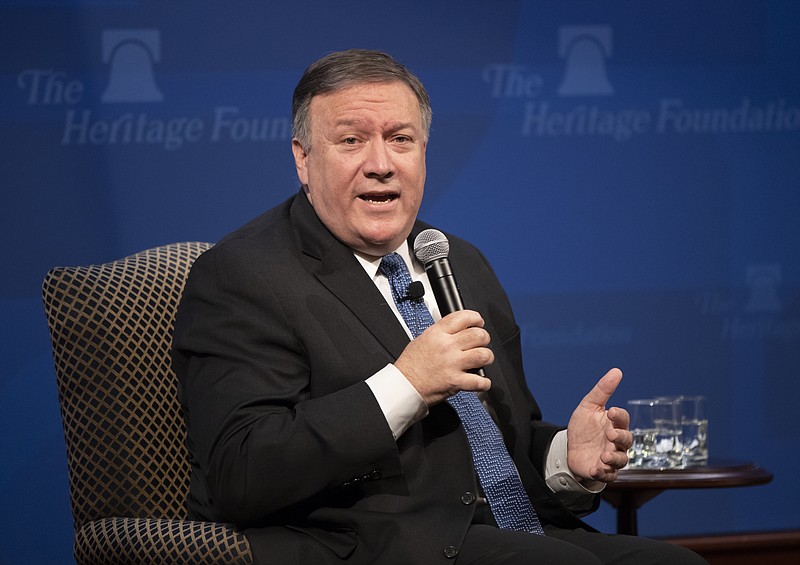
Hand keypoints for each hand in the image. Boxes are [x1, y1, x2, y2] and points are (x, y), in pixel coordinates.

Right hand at [395, 310, 493, 405]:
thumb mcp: (422, 339)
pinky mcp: (456, 381)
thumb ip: (441, 333)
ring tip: (483, 360)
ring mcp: (452, 364)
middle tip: (481, 342)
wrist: (403, 386)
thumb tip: (456, 330)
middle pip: (478, 334)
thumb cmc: (410, 366)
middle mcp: (447, 346)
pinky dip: (484, 382)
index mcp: (437, 334)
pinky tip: (482, 381)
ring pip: (483, 354)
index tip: (478, 322)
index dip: (476, 318)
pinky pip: (479, 381)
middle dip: (484, 338)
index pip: (463, 317)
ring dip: (486, 357)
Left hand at [566, 368, 632, 482]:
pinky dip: (603, 473)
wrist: (569, 447)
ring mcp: (611, 457)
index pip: (623, 419)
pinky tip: (595, 469)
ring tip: (604, 456)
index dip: (619, 416)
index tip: (611, 412)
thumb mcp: (589, 406)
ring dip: (614, 459)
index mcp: (614, 424)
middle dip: (620, 438)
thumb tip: (616, 371)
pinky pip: (608, 475)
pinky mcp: (602, 471)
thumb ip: (602, 390)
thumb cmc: (584, 426)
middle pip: (627, 441)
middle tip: (610, 434)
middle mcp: (616, 442)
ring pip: (621, 460)